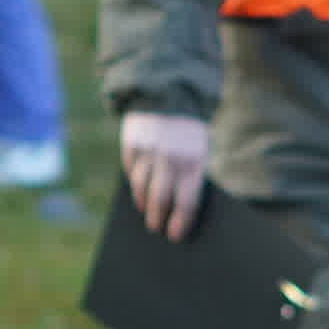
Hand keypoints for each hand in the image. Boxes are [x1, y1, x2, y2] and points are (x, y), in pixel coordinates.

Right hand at [117, 110, 211, 238]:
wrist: (171, 92)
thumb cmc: (188, 133)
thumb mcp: (197, 151)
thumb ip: (188, 175)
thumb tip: (177, 209)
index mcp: (193, 162)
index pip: (186, 201)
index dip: (180, 222)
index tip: (174, 236)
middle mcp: (169, 158)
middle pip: (160, 199)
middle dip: (157, 218)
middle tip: (156, 228)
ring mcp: (148, 151)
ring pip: (141, 187)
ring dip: (143, 202)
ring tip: (145, 210)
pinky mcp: (132, 143)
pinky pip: (131, 169)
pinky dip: (134, 180)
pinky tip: (138, 186)